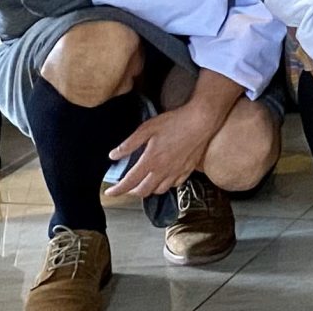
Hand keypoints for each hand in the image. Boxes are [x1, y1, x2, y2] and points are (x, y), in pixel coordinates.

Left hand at [106, 100, 230, 197]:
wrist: (202, 120)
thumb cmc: (175, 121)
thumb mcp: (147, 128)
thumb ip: (129, 144)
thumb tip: (113, 155)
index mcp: (150, 161)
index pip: (129, 182)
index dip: (117, 190)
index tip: (110, 192)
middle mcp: (163, 171)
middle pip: (143, 191)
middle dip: (131, 192)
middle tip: (127, 186)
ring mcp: (176, 172)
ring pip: (159, 191)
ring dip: (148, 189)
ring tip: (144, 182)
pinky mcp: (188, 170)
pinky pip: (174, 185)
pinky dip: (165, 185)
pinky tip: (163, 178)